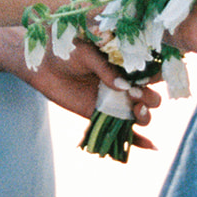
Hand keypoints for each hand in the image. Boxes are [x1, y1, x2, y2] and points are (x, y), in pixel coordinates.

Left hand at [23, 36, 161, 138]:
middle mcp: (123, 84)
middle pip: (149, 96)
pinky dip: (138, 140)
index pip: (149, 72)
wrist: (41, 64)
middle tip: (135, 94)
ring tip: (135, 111)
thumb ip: (104, 67)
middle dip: (149, 97)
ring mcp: (114, 101)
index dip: (155, 76)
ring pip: (141, 114)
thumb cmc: (65, 50)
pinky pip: (123, 130)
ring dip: (144, 116)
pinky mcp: (100, 115)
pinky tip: (151, 146)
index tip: (150, 78)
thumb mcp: (85, 52)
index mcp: (123, 63)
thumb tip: (122, 85)